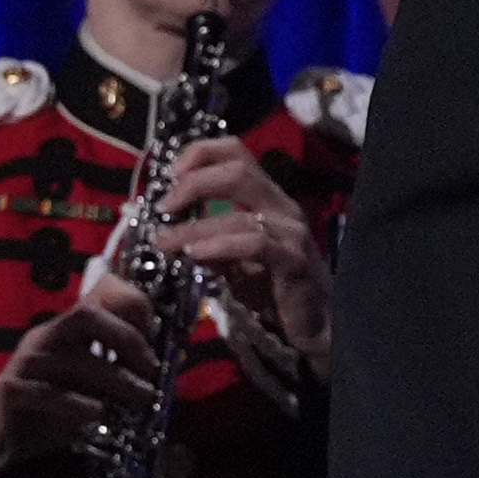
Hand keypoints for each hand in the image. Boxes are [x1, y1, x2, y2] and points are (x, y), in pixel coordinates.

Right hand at [0, 294, 161, 477]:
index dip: (133, 307)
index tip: (159, 336)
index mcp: (65, 333)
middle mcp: (45, 339)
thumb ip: (121, 377)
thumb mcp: (91, 392)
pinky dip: (77, 403)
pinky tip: (98, 414)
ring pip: (74, 358)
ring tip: (141, 398)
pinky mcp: (10, 393)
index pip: (99, 298)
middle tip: (152, 368)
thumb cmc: (48, 413)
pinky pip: (45, 392)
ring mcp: (25, 364)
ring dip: (116, 378)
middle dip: (127, 337)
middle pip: (87, 314)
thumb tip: (170, 371)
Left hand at [152, 137, 335, 384]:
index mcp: (267, 198)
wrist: (314, 325)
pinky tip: (195, 255)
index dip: (201, 153)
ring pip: (240, 213)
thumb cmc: (273, 288)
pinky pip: (255, 244)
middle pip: (239, 170)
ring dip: (195, 227)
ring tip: (165, 242)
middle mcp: (282, 206)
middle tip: (164, 207)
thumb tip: (166, 232)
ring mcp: (291, 231)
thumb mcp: (231, 261)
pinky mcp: (294, 260)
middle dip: (194, 182)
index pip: (237, 153)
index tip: (170, 173)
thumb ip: (206, 241)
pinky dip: (220, 246)